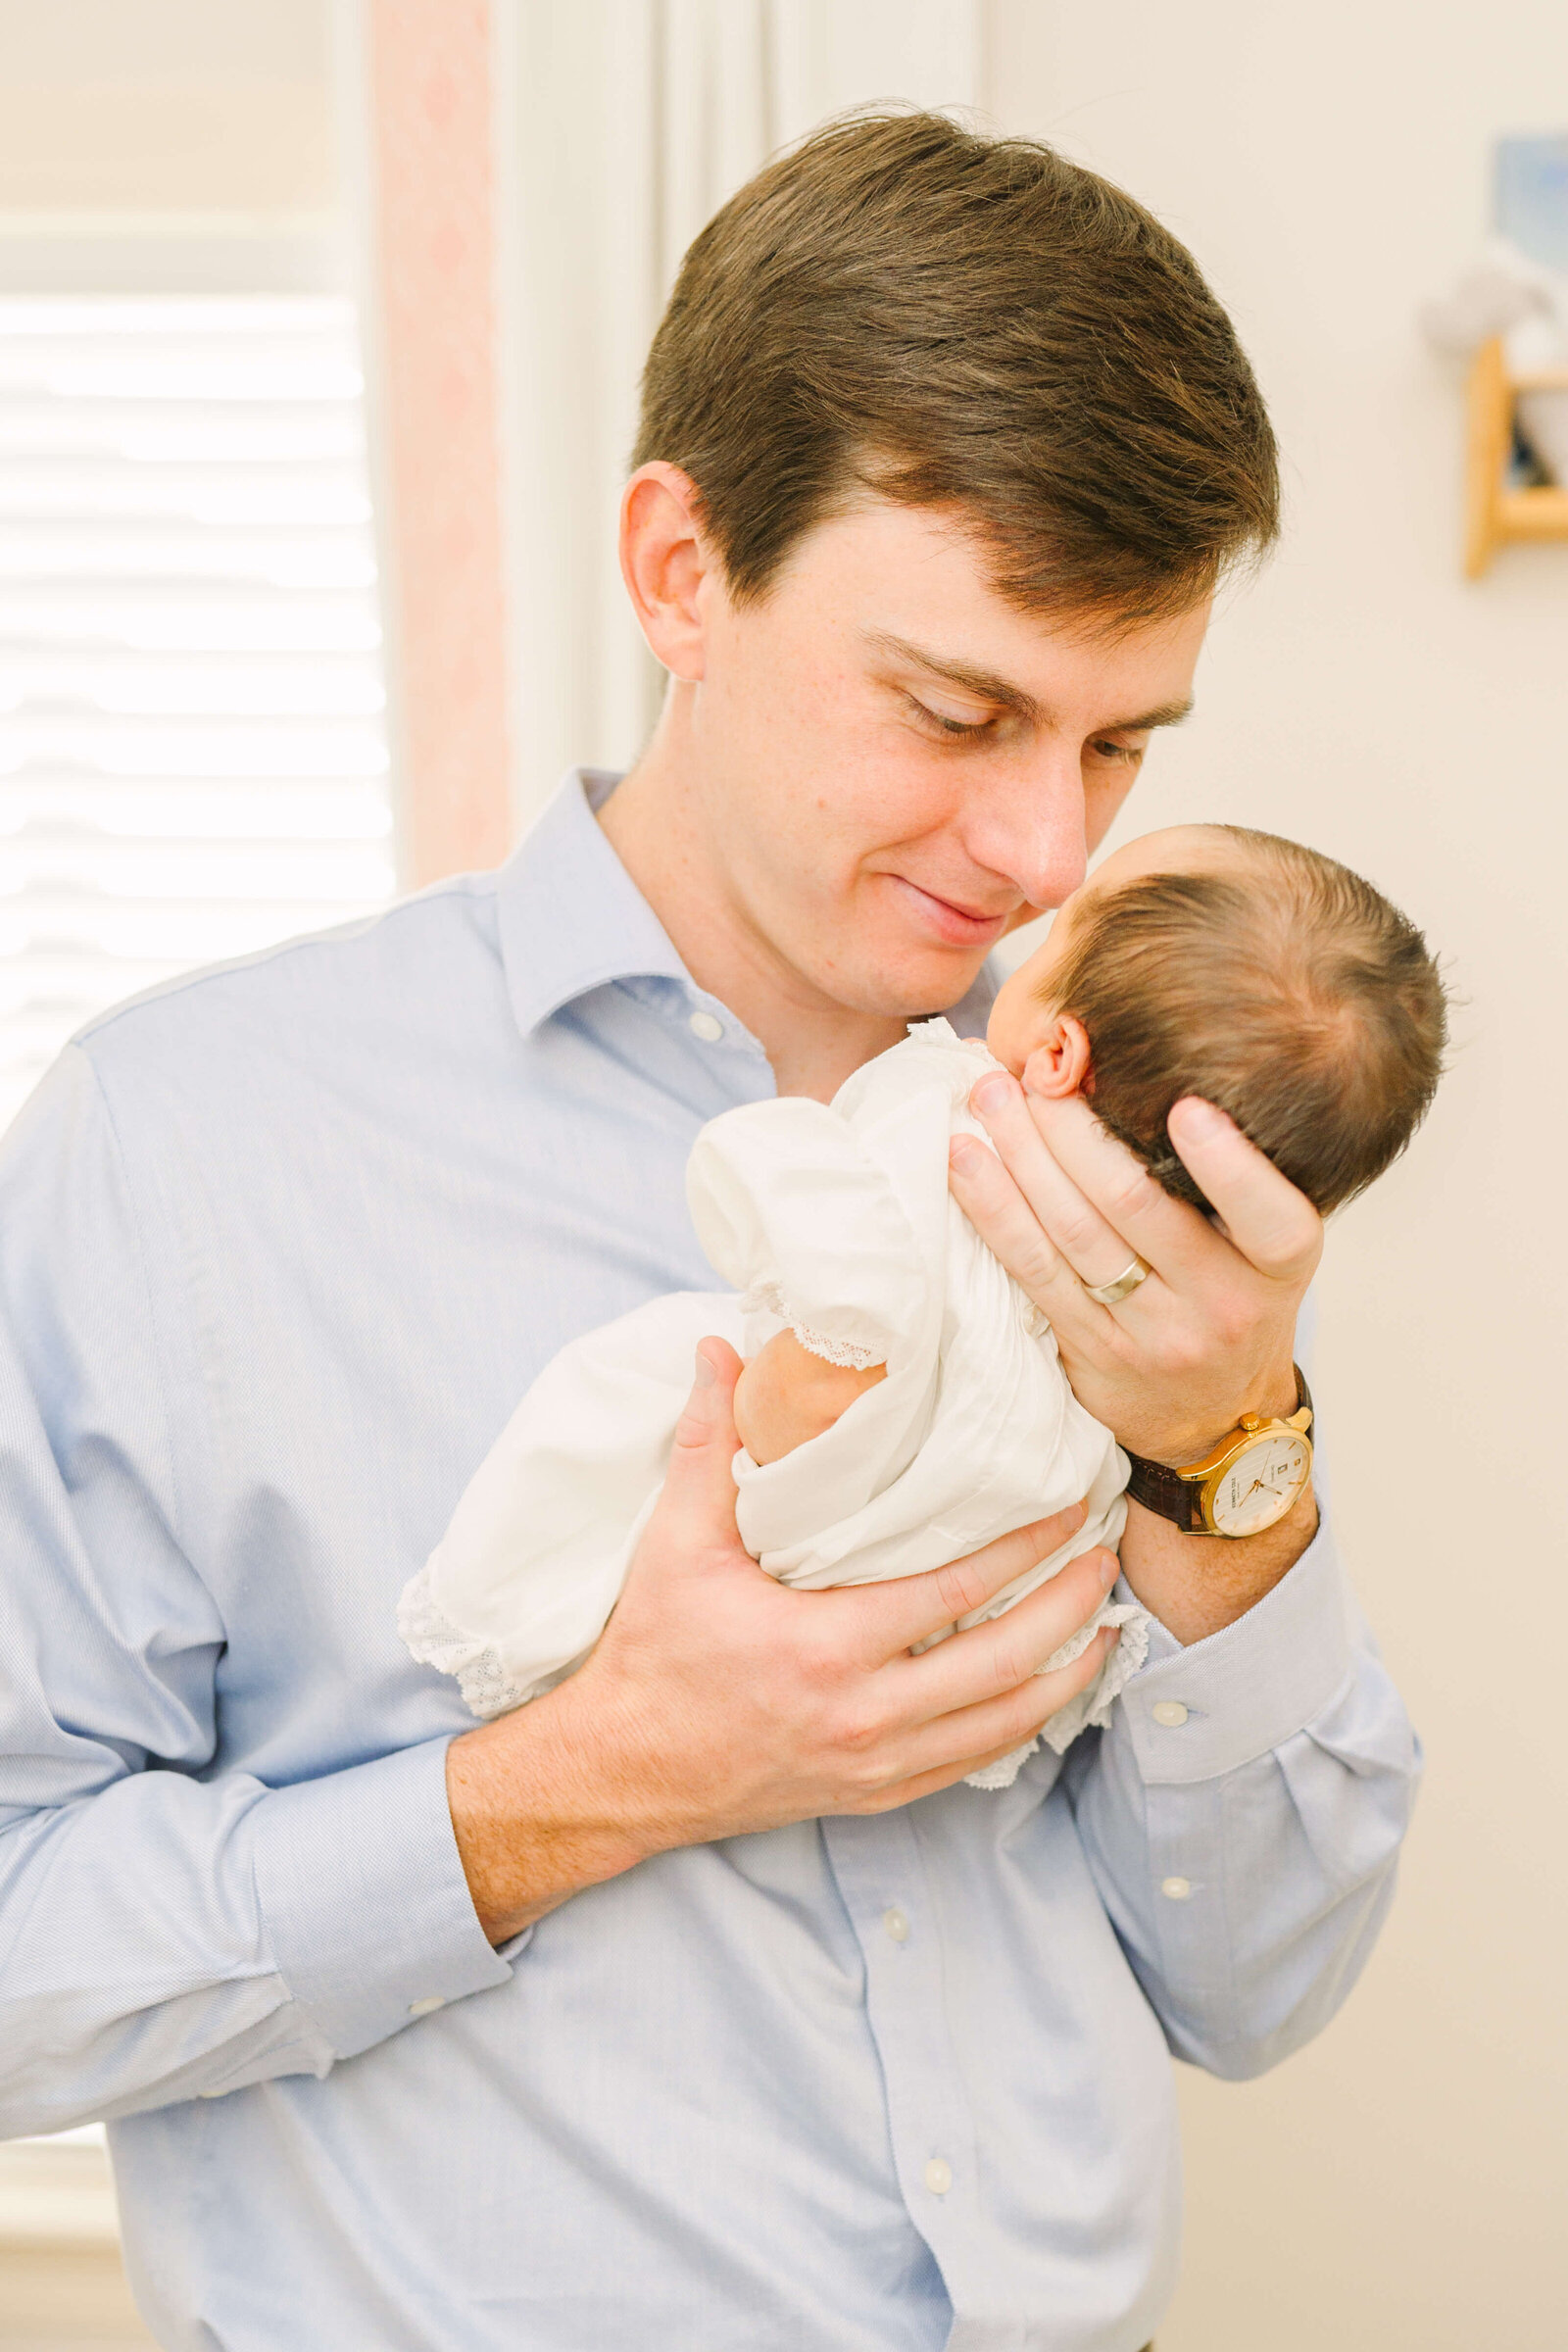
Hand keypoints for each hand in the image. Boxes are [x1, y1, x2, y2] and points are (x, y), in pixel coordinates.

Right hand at [447, 1339, 1119, 1942]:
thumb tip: (717, 1348)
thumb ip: (705, 1442)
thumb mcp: (673, 1542)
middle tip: (1109, 1557)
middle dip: (1070, 1608)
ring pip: (1004, 1723)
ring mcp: (876, 1763)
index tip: (1070, 1506)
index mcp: (824, 1647)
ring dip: (1066, 1672)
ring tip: (1107, 1623)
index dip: (1025, 1549)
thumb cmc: (653, 1653)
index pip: (957, 1593)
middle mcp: (864, 1714)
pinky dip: (1023, 1723)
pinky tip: (1049, 1689)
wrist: (624, 1771)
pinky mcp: (876, 1794)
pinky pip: (972, 1760)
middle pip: (1005, 1662)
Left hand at [949, 1071, 1320, 1463]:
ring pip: (1072, 1231)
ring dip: (1021, 1154)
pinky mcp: (1090, 1350)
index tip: (1186, 1108)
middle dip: (1074, 1126)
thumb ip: (1232, 1184)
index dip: (1228, 1165)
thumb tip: (1142, 1073)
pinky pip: (1032, 1270)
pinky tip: (966, 1161)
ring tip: (991, 1095)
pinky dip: (993, 1209)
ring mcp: (1151, 1334)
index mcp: (1279, 1267)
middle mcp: (1221, 1304)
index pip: (1270, 1216)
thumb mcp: (1266, 1250)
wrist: (1214, 1419)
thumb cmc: (1235, 1299)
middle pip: (1134, 1204)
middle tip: (1037, 1071)